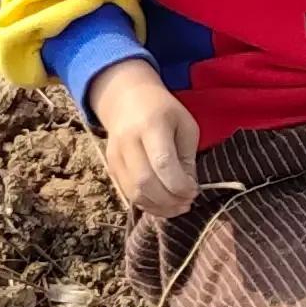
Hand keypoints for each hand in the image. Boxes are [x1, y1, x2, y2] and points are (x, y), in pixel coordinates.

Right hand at [90, 55, 198, 220]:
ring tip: (177, 207)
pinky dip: (147, 204)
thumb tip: (188, 189)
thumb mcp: (185, 125)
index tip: (194, 191)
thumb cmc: (165, 112)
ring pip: (134, 193)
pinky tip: (163, 204)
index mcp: (151, 124)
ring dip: (158, 207)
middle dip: (169, 200)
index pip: (163, 163)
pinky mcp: (111, 167)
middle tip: (187, 203)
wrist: (127, 99)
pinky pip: (128, 193)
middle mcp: (128, 141)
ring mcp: (115, 155)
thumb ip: (188, 158)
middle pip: (145, 182)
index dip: (179, 185)